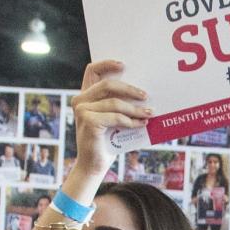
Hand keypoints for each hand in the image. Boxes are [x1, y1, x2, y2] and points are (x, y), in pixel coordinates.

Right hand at [69, 60, 150, 179]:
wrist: (94, 166)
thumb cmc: (107, 142)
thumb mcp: (113, 119)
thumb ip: (119, 104)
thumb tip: (144, 94)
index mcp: (85, 96)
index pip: (92, 70)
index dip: (107, 63)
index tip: (124, 65)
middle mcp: (80, 100)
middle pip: (108, 84)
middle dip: (130, 89)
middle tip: (146, 96)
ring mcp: (82, 110)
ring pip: (115, 103)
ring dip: (135, 109)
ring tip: (149, 114)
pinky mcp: (88, 121)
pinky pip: (116, 117)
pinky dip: (131, 121)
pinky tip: (141, 124)